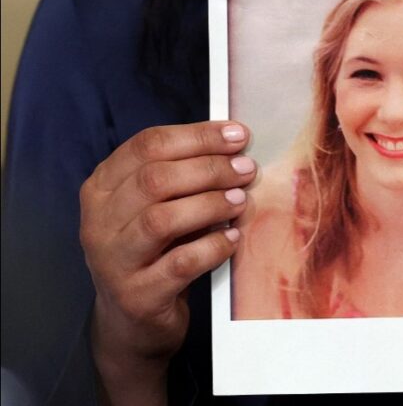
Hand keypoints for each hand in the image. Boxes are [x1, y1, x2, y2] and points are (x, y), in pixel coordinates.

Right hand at [79, 121, 255, 404]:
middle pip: (155, 179)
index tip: (238, 135)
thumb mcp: (156, 209)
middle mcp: (98, 221)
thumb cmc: (153, 253)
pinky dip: (213, 247)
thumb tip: (235, 147)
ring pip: (162, 219)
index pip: (146, 146)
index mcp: (102, 188)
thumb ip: (181, 179)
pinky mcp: (137, 295)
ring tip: (240, 201)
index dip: (197, 136)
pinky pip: (181, 263)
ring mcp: (113, 261)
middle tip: (246, 169)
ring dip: (209, 205)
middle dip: (209, 169)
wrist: (131, 324)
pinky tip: (233, 239)